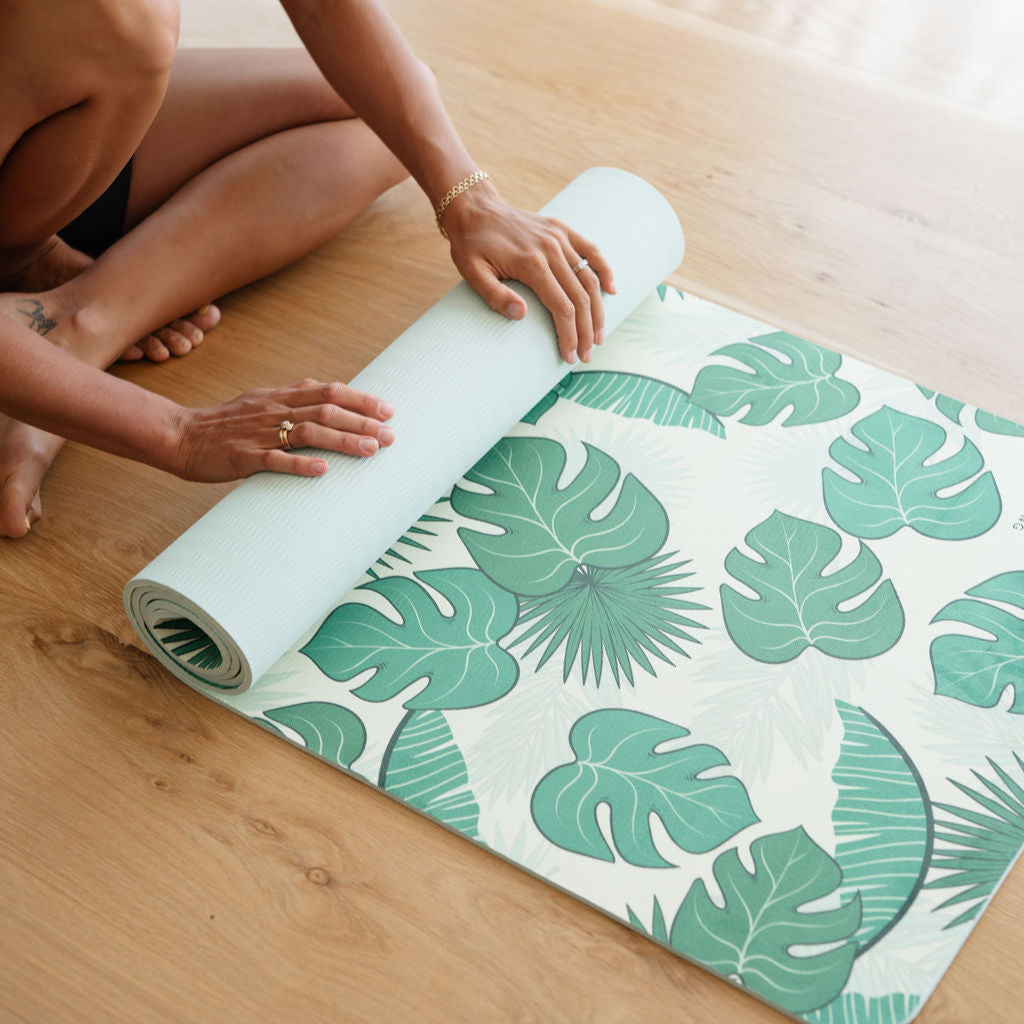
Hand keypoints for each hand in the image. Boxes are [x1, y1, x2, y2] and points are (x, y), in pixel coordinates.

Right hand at [169, 379, 394, 482]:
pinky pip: (275, 460)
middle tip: (391, 435)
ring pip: (308, 432)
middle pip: (325, 410)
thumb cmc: (226, 424)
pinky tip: (323, 470)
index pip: (328, 391)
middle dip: (361, 422)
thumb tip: (329, 402)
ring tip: (371, 450)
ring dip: (342, 440)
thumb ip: (293, 402)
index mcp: (280, 396)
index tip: (388, 410)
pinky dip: (300, 464)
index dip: (360, 400)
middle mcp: (274, 409)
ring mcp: (259, 432)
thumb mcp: (261, 402)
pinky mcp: (244, 456)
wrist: (181, 436)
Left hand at [442, 181, 615, 363]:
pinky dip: (604, 270)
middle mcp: (551, 249)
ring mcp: (559, 238)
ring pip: (589, 278)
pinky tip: (611, 290)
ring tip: (599, 336)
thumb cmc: (471, 246)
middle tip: (588, 355)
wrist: (474, 209)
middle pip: (580, 298)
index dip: (569, 335)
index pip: (561, 307)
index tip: (570, 357)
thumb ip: (495, 296)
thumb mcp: (472, 273)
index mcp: (531, 263)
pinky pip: (591, 251)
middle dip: (586, 331)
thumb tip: (520, 315)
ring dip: (598, 310)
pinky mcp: (562, 230)